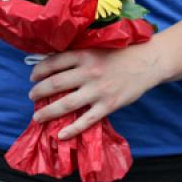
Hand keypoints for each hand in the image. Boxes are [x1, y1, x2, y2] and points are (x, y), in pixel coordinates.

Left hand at [28, 43, 164, 139]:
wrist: (149, 62)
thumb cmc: (123, 52)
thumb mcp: (98, 46)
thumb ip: (79, 54)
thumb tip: (55, 62)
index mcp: (85, 54)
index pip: (53, 63)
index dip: (38, 71)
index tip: (32, 77)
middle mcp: (88, 72)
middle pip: (54, 84)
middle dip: (38, 92)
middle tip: (32, 97)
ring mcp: (98, 90)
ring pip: (65, 105)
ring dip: (47, 112)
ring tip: (38, 116)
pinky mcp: (109, 105)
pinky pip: (86, 121)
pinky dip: (71, 130)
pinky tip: (60, 135)